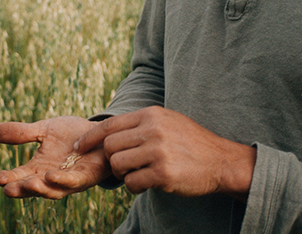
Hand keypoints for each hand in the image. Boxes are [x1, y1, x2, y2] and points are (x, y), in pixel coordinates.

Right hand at [0, 116, 110, 198]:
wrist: (100, 132)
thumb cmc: (73, 133)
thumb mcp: (44, 129)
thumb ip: (21, 133)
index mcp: (39, 168)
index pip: (20, 177)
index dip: (8, 179)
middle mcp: (52, 178)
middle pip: (34, 188)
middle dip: (21, 189)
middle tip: (8, 188)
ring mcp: (69, 180)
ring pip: (53, 190)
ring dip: (40, 189)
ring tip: (28, 183)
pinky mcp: (87, 176)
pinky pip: (74, 182)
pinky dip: (62, 180)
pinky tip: (51, 175)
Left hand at [74, 106, 256, 199]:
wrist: (221, 161)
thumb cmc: (191, 143)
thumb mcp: (167, 121)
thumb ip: (141, 124)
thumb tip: (107, 131)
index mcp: (151, 115)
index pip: (110, 125)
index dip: (90, 137)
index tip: (80, 147)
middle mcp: (153, 130)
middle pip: (109, 146)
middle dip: (111, 160)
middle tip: (124, 167)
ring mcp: (158, 152)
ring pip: (117, 165)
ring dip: (123, 174)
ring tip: (137, 175)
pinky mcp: (163, 174)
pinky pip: (132, 183)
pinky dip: (134, 187)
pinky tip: (147, 184)